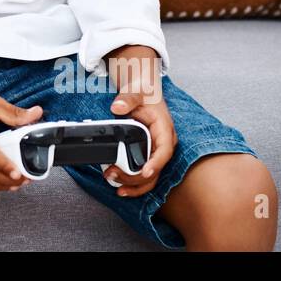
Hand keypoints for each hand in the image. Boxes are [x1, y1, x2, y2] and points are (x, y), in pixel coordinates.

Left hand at [104, 49, 175, 197]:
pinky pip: (143, 174)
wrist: (143, 92)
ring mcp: (155, 152)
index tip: (144, 172)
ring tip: (116, 187)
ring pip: (150, 177)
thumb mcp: (136, 92)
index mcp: (165, 131)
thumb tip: (117, 107)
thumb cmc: (144, 93)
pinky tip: (121, 188)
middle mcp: (163, 145)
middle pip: (156, 170)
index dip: (155, 164)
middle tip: (115, 177)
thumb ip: (128, 98)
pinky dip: (133, 183)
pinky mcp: (147, 156)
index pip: (164, 152)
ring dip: (134, 185)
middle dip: (136, 178)